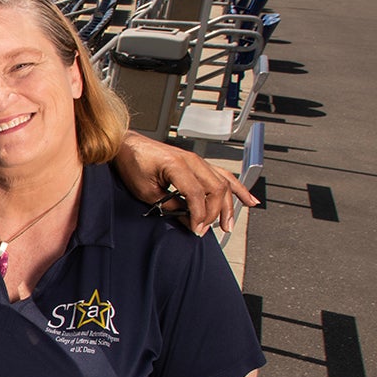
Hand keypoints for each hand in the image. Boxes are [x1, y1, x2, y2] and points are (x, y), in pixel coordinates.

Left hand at [115, 132, 258, 235]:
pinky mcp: (198, 164)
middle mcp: (191, 160)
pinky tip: (248, 200)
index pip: (196, 194)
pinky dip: (237, 188)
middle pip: (215, 189)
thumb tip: (187, 220)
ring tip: (228, 225)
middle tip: (204, 230)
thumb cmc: (133, 163)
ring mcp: (197, 160)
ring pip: (223, 183)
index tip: (196, 229)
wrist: (129, 146)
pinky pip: (224, 175)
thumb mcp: (145, 191)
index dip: (198, 215)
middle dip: (213, 213)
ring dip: (228, 206)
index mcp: (176, 164)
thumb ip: (168, 206)